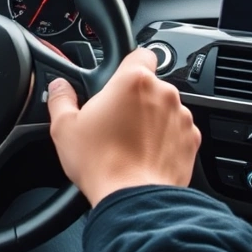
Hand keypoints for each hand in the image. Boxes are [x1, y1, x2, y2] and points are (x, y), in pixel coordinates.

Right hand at [47, 48, 199, 206]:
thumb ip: (61, 98)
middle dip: (135, 98)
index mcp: (133, 81)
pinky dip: (165, 140)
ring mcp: (182, 118)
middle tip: (114, 120)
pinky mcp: (192, 141)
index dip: (129, 64)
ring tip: (129, 142)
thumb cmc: (100, 162)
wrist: (133, 199)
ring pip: (165, 109)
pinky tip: (145, 155)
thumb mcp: (65, 127)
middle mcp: (163, 94)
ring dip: (152, 119)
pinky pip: (177, 132)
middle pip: (150, 85)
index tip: (118, 79)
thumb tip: (59, 87)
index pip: (141, 53)